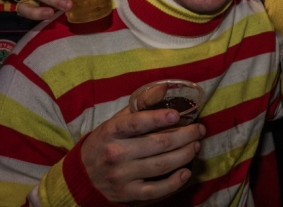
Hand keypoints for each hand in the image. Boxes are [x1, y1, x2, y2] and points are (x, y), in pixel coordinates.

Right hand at [81, 106, 205, 202]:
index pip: (136, 123)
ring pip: (161, 165)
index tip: (177, 115)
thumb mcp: (117, 120)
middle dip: (185, 136)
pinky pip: (155, 190)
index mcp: (112, 131)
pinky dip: (174, 182)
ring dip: (185, 155)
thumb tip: (164, 88)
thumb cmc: (106, 141)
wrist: (82, 175)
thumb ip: (140, 104)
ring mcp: (121, 176)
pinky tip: (186, 172)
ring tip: (196, 146)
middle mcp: (116, 153)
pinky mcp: (127, 193)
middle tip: (199, 130)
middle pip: (158, 144)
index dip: (158, 119)